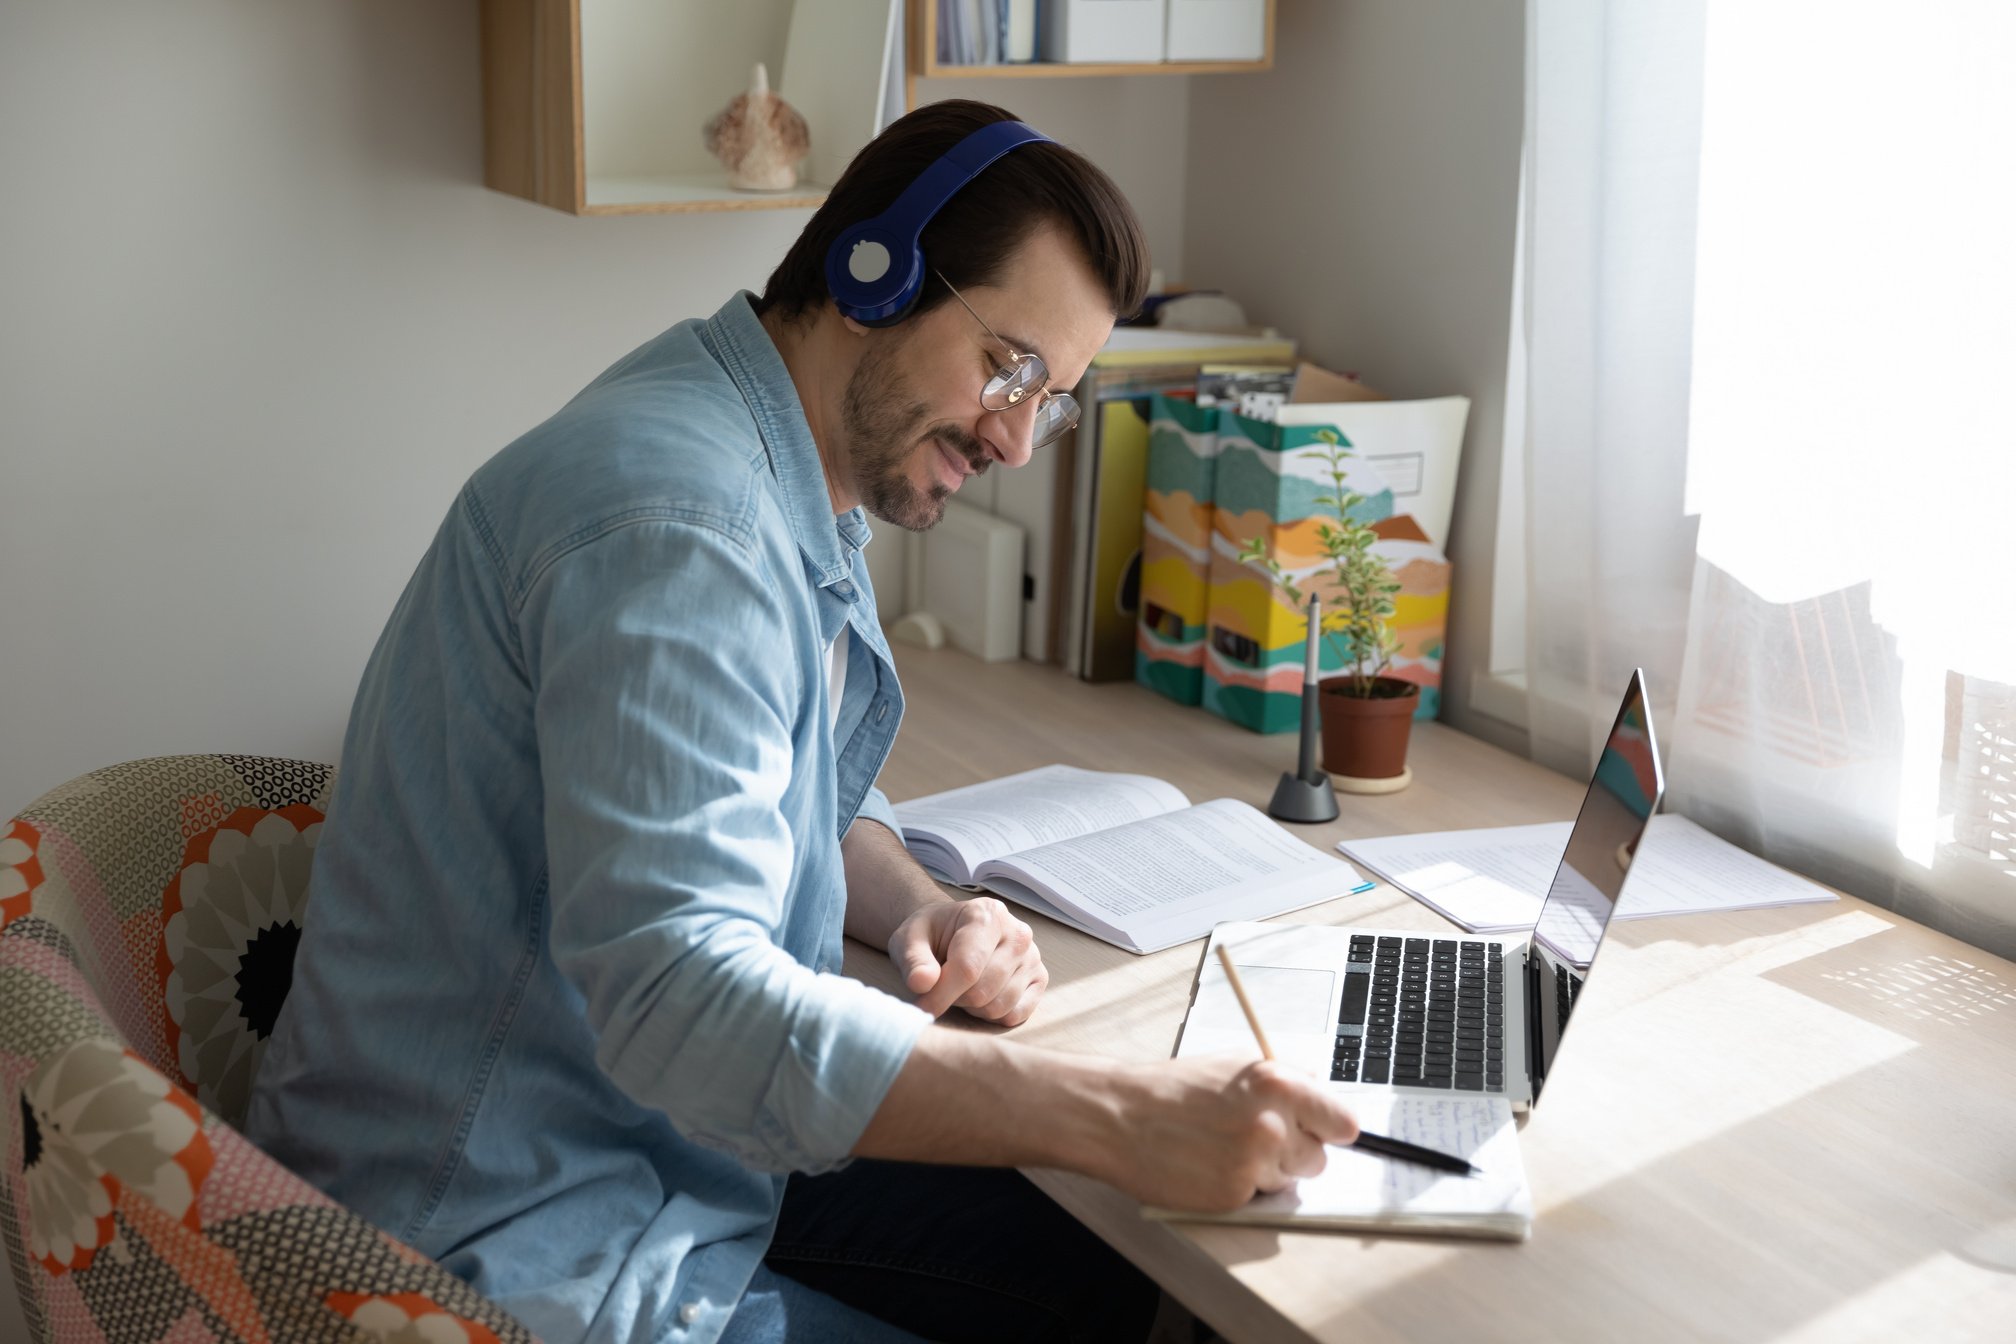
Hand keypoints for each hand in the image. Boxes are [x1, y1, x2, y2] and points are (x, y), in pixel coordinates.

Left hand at [888, 897, 1047, 1025]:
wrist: (951, 932)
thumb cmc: (931, 936)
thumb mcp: (909, 939)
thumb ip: (913, 960)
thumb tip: (922, 982)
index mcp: (987, 914)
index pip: (968, 967)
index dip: (941, 994)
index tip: (921, 1007)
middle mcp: (1018, 933)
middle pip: (982, 991)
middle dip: (954, 998)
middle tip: (942, 985)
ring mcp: (1033, 957)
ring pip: (998, 1006)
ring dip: (971, 1007)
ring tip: (961, 986)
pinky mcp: (1040, 979)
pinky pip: (1015, 1015)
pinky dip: (992, 1015)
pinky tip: (981, 996)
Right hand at [1102, 1057, 1359, 1212]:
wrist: (1120, 1116)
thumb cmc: (1174, 1089)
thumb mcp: (1235, 1065)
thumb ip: (1284, 1080)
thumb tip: (1322, 1096)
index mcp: (1278, 1085)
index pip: (1343, 1122)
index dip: (1332, 1128)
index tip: (1323, 1131)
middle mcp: (1272, 1125)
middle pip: (1319, 1159)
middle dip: (1294, 1153)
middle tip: (1257, 1139)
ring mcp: (1253, 1164)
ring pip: (1289, 1182)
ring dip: (1267, 1172)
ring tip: (1226, 1149)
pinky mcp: (1234, 1196)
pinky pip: (1258, 1199)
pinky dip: (1241, 1187)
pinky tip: (1212, 1166)